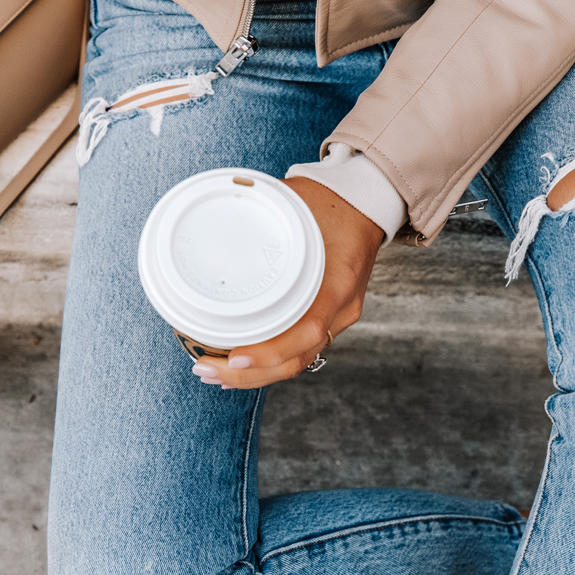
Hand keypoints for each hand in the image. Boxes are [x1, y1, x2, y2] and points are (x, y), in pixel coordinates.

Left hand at [192, 178, 383, 388]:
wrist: (368, 202)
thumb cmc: (330, 200)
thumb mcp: (294, 203)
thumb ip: (256, 213)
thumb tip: (209, 223)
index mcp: (338, 281)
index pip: (307, 331)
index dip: (269, 352)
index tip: (233, 356)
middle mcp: (342, 307)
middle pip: (296, 358)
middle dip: (249, 374)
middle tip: (206, 369)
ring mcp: (339, 316)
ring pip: (297, 361)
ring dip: (256, 374)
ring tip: (217, 374)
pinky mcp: (331, 317)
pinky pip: (301, 349)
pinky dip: (271, 361)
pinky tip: (243, 364)